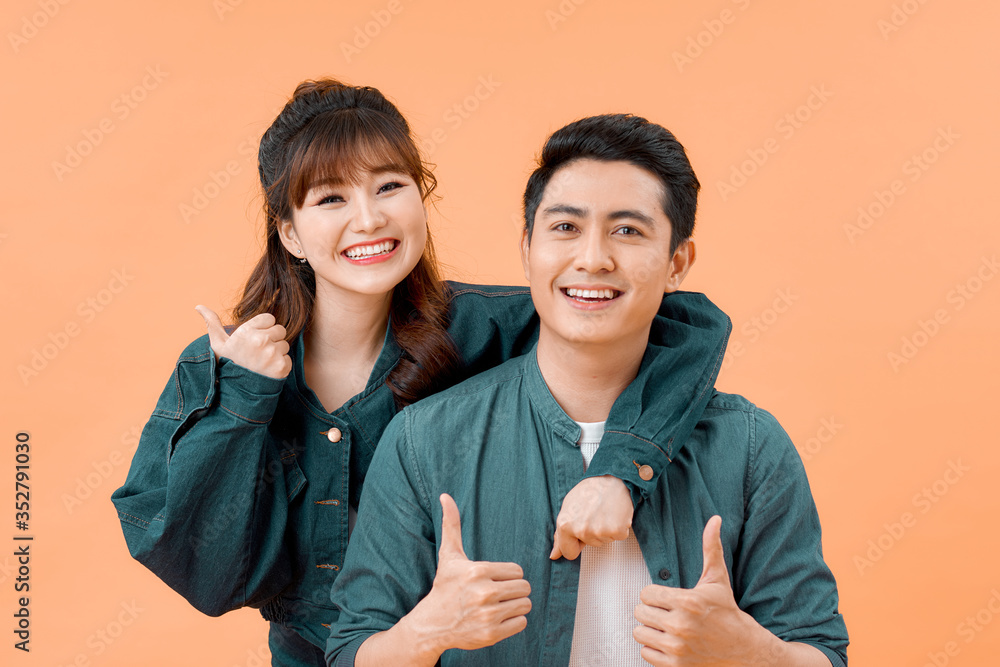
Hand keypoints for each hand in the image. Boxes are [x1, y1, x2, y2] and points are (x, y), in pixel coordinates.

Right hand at [195, 305, 290, 378]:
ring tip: (262, 361)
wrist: (236, 391)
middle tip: (260, 351)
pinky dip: (280, 365)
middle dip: (272, 339)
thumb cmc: (228, 364)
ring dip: (277, 352)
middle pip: (280, 330)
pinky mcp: (282, 366)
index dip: (264, 328)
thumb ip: (212, 323)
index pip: (270, 318)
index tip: (256, 338)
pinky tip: (268, 370)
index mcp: (247, 331)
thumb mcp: (218, 344)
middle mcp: (261, 340)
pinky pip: (287, 359)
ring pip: (284, 345)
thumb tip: (199, 306)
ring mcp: (272, 353)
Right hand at [408, 494, 530, 653]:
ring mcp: (488, 616)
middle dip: (514, 590)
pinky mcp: (492, 634)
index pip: (517, 570)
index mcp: (478, 571)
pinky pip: (522, 623)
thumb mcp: (449, 556)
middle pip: (525, 587)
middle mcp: (484, 593)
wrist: (432, 624)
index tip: (493, 579)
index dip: (508, 575)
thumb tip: (445, 496)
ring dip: (515, 606)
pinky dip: (513, 622)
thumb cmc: (445, 587)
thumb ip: (452, 525)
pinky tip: (497, 618)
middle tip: (498, 593)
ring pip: (525, 605)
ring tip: (497, 606)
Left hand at [550, 475, 631, 559]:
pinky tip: (614, 514)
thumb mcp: (568, 508)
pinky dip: (618, 528)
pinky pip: (617, 537)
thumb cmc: (591, 490)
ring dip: (605, 529)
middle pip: (590, 545)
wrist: (612, 478)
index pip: (568, 552)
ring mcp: (599, 532)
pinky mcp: (616, 531)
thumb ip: (560, 534)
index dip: (576, 544)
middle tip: (595, 514)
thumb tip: (554, 555)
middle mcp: (581, 530)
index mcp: (565, 524)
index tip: (581, 531)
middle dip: (592, 533)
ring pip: (604, 541)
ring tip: (604, 512)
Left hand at [632, 516, 761, 665]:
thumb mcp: (717, 580)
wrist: (745, 652)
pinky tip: (670, 643)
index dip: (655, 595)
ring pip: (639, 633)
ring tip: (667, 628)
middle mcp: (680, 626)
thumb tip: (714, 519)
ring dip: (650, 630)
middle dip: (651, 611)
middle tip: (667, 613)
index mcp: (687, 602)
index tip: (668, 599)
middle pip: (639, 612)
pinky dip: (654, 649)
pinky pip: (645, 654)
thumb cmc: (727, 613)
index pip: (646, 594)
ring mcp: (677, 649)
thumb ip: (711, 548)